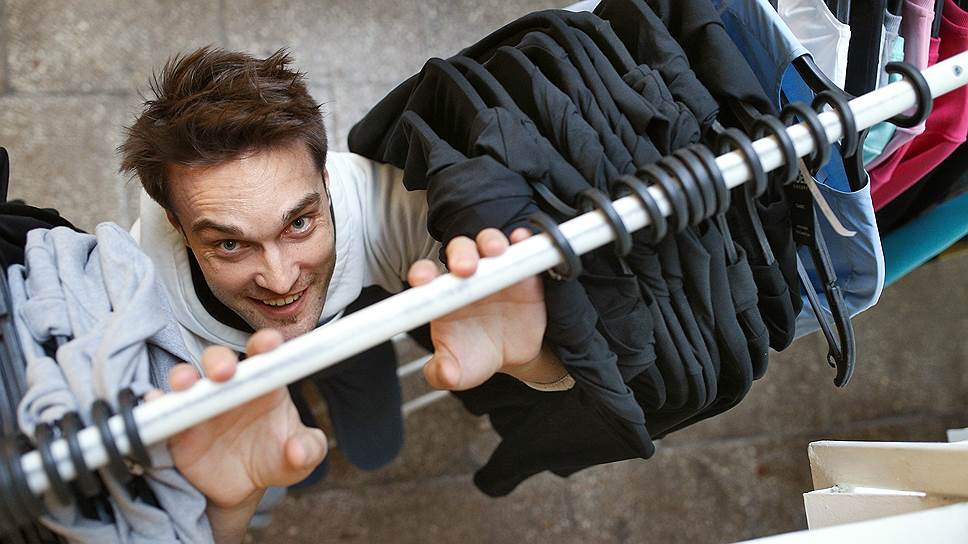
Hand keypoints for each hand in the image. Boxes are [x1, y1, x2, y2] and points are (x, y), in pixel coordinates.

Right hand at [148, 330, 326, 524]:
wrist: (245, 489)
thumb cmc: (276, 459)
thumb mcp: (301, 457)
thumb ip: (309, 450)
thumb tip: (298, 450)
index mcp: (263, 383)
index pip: (263, 354)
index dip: (265, 343)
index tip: (270, 343)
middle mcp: (229, 387)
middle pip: (219, 360)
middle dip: (220, 360)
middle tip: (226, 372)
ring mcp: (201, 404)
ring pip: (185, 379)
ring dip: (183, 377)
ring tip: (186, 384)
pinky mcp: (177, 428)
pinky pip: (162, 411)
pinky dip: (156, 405)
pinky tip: (155, 403)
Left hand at [407, 227, 558, 389]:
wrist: (514, 357)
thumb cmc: (477, 357)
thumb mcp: (460, 371)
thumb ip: (443, 373)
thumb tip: (441, 373)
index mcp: (444, 296)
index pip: (426, 275)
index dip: (422, 274)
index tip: (422, 280)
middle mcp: (468, 276)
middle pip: (459, 251)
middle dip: (460, 254)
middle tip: (465, 269)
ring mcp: (495, 269)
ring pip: (488, 243)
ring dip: (490, 242)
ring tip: (495, 251)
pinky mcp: (523, 270)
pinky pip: (522, 248)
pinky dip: (523, 240)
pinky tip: (522, 239)